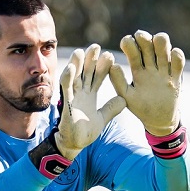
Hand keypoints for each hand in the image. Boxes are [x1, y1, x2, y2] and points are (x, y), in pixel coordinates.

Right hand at [54, 44, 126, 158]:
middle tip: (96, 46)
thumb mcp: (102, 118)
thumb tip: (123, 100)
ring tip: (81, 51)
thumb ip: (111, 108)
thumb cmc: (85, 131)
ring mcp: (72, 97)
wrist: (74, 145)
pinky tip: (71, 68)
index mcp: (89, 95)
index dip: (103, 67)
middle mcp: (80, 93)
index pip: (97, 77)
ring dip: (77, 64)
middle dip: (90, 60)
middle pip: (85, 73)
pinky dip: (67, 78)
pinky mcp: (66, 105)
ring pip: (74, 77)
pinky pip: (66, 89)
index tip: (110, 55)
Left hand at [108, 31, 185, 136]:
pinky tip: (172, 54)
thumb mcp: (127, 96)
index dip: (129, 43)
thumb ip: (118, 82)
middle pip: (149, 45)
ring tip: (158, 40)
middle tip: (140, 37)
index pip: (133, 50)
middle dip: (144, 38)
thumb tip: (113, 65)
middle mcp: (151, 66)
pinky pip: (178, 62)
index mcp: (137, 69)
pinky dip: (177, 55)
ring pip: (164, 49)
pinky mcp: (176, 77)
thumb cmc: (141, 108)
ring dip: (161, 42)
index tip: (126, 42)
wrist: (159, 121)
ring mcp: (164, 71)